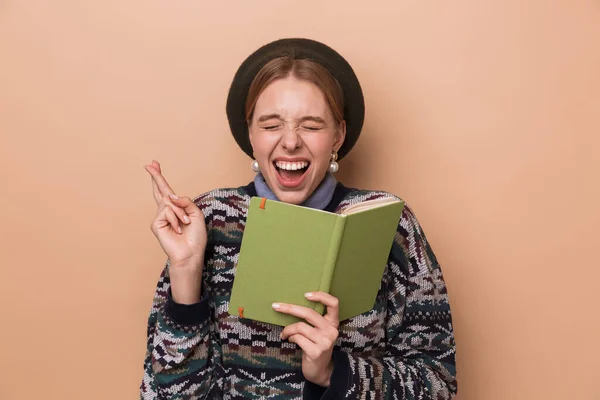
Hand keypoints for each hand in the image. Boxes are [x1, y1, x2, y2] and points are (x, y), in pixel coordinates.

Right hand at [144, 160, 206, 302]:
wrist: (191, 252)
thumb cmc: (195, 236)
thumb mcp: (196, 214)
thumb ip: (185, 201)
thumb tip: (170, 196)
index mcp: (176, 208)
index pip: (166, 191)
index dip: (159, 178)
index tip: (154, 165)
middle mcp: (166, 212)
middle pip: (159, 190)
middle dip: (156, 176)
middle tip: (149, 163)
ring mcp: (160, 217)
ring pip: (169, 202)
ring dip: (180, 213)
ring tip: (184, 224)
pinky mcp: (156, 224)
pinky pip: (167, 211)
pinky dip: (176, 218)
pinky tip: (177, 229)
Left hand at [274, 292, 339, 386]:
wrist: (321, 371)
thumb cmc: (316, 346)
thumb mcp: (320, 332)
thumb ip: (314, 320)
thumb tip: (292, 305)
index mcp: (333, 323)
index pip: (334, 303)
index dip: (321, 296)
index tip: (306, 294)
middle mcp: (331, 331)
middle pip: (309, 313)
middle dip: (290, 308)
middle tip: (276, 306)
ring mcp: (324, 342)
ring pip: (299, 326)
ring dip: (287, 329)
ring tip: (284, 334)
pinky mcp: (315, 351)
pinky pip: (297, 338)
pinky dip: (290, 337)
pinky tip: (289, 340)